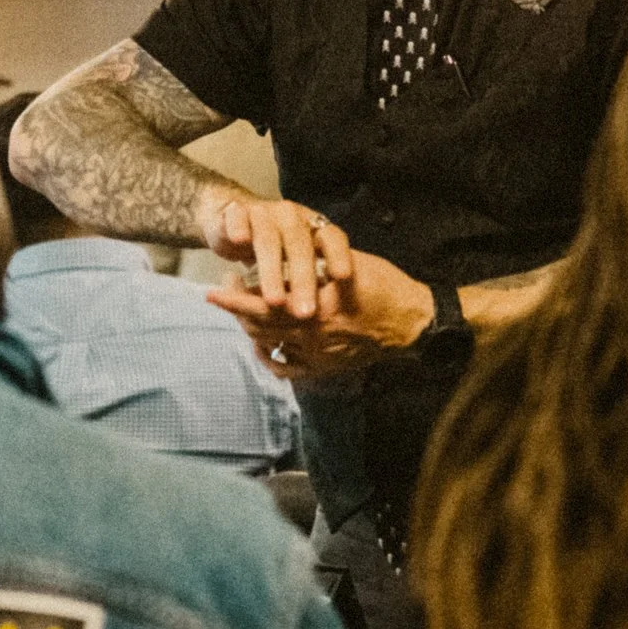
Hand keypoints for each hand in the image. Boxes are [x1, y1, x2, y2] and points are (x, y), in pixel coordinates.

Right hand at [192, 188, 353, 320]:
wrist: (234, 219)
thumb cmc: (275, 247)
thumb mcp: (296, 261)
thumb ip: (314, 280)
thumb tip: (329, 321)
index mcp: (312, 225)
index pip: (332, 238)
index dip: (338, 255)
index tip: (344, 278)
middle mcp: (291, 216)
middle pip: (299, 246)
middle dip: (303, 281)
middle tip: (306, 313)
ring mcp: (263, 212)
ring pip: (268, 240)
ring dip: (272, 272)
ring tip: (274, 302)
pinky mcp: (235, 212)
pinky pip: (237, 219)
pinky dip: (239, 229)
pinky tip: (240, 241)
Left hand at [207, 250, 433, 379]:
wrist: (414, 323)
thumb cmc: (386, 287)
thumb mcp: (349, 266)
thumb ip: (315, 266)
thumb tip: (281, 260)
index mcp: (318, 308)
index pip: (264, 305)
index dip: (235, 298)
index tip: (213, 288)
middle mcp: (313, 337)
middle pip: (260, 328)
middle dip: (236, 310)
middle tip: (222, 292)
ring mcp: (318, 356)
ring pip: (270, 346)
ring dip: (249, 329)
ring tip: (240, 311)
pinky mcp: (325, 368)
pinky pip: (288, 369)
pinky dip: (269, 358)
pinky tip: (262, 345)